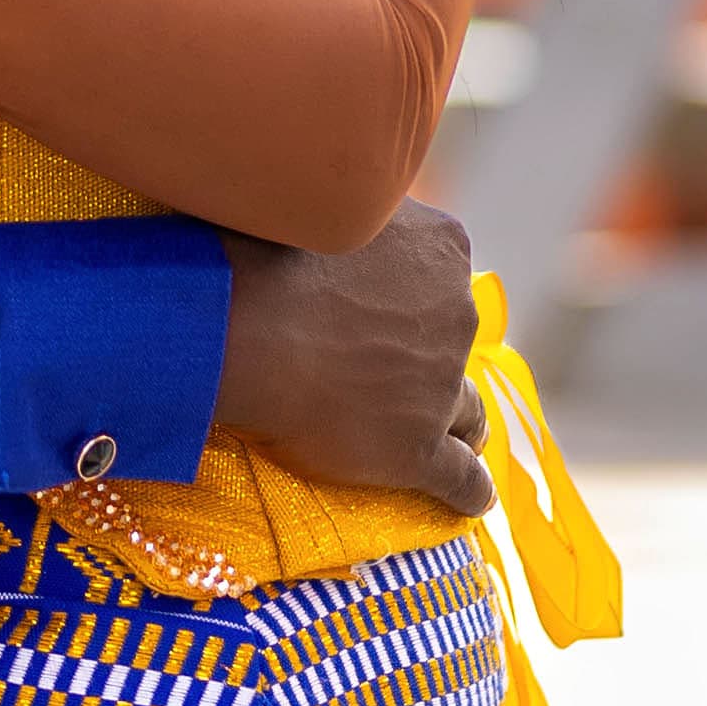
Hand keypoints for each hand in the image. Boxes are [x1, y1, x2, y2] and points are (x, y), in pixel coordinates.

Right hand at [212, 202, 490, 515]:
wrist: (237, 320)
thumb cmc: (262, 249)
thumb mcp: (320, 202)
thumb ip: (346, 212)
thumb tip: (328, 203)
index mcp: (440, 248)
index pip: (443, 273)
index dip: (410, 294)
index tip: (377, 305)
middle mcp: (455, 314)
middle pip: (454, 340)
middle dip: (430, 355)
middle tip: (384, 368)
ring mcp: (440, 387)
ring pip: (469, 412)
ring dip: (457, 423)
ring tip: (442, 436)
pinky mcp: (418, 452)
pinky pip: (463, 481)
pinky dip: (467, 491)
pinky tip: (467, 503)